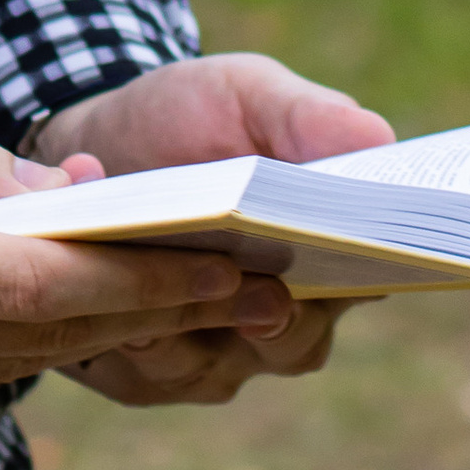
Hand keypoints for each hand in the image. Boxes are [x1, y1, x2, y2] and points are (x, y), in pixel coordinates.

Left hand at [31, 52, 393, 411]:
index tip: (353, 256)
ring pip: (220, 370)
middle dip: (280, 321)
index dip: (365, 277)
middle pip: (298, 344)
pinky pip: (147, 376)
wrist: (92, 142)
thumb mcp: (244, 93)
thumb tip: (378, 139)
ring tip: (167, 292)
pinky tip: (113, 307)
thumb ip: (305, 116)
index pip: (364, 284)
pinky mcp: (144, 369)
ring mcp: (211, 349)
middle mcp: (277, 314)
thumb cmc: (185, 116)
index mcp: (322, 251)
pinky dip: (133, 343)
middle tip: (269, 292)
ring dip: (192, 330)